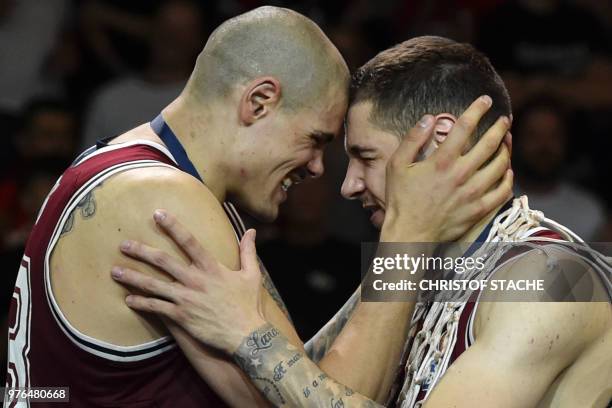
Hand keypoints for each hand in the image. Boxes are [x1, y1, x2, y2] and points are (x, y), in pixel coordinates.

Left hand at [111, 210, 266, 354]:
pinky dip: (141, 303)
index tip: (157, 214)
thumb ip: (248, 251)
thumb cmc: (248, 305)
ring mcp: (186, 299)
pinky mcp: (181, 317)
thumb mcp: (252, 275)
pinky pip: (156, 308)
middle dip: (141, 251)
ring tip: (115, 271)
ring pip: (153, 285)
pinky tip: (128, 299)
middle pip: (163, 261)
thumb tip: (251, 231)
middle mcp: (195, 280)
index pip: (189, 241)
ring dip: (133, 277)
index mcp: (211, 268)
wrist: (246, 335)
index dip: (173, 226)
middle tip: (124, 244)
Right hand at [382, 95, 512, 241]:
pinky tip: (507, 171)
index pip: (464, 127)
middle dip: (499, 127)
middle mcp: (460, 175)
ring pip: (500, 166)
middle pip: (489, 144)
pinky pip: (502, 192)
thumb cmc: (401, 199)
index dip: (477, 110)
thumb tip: (428, 119)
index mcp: (441, 162)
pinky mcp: (478, 210)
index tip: (485, 100)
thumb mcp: (397, 165)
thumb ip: (412, 140)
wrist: (409, 233)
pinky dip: (508, 179)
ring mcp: (472, 194)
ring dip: (507, 150)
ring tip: (507, 141)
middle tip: (504, 119)